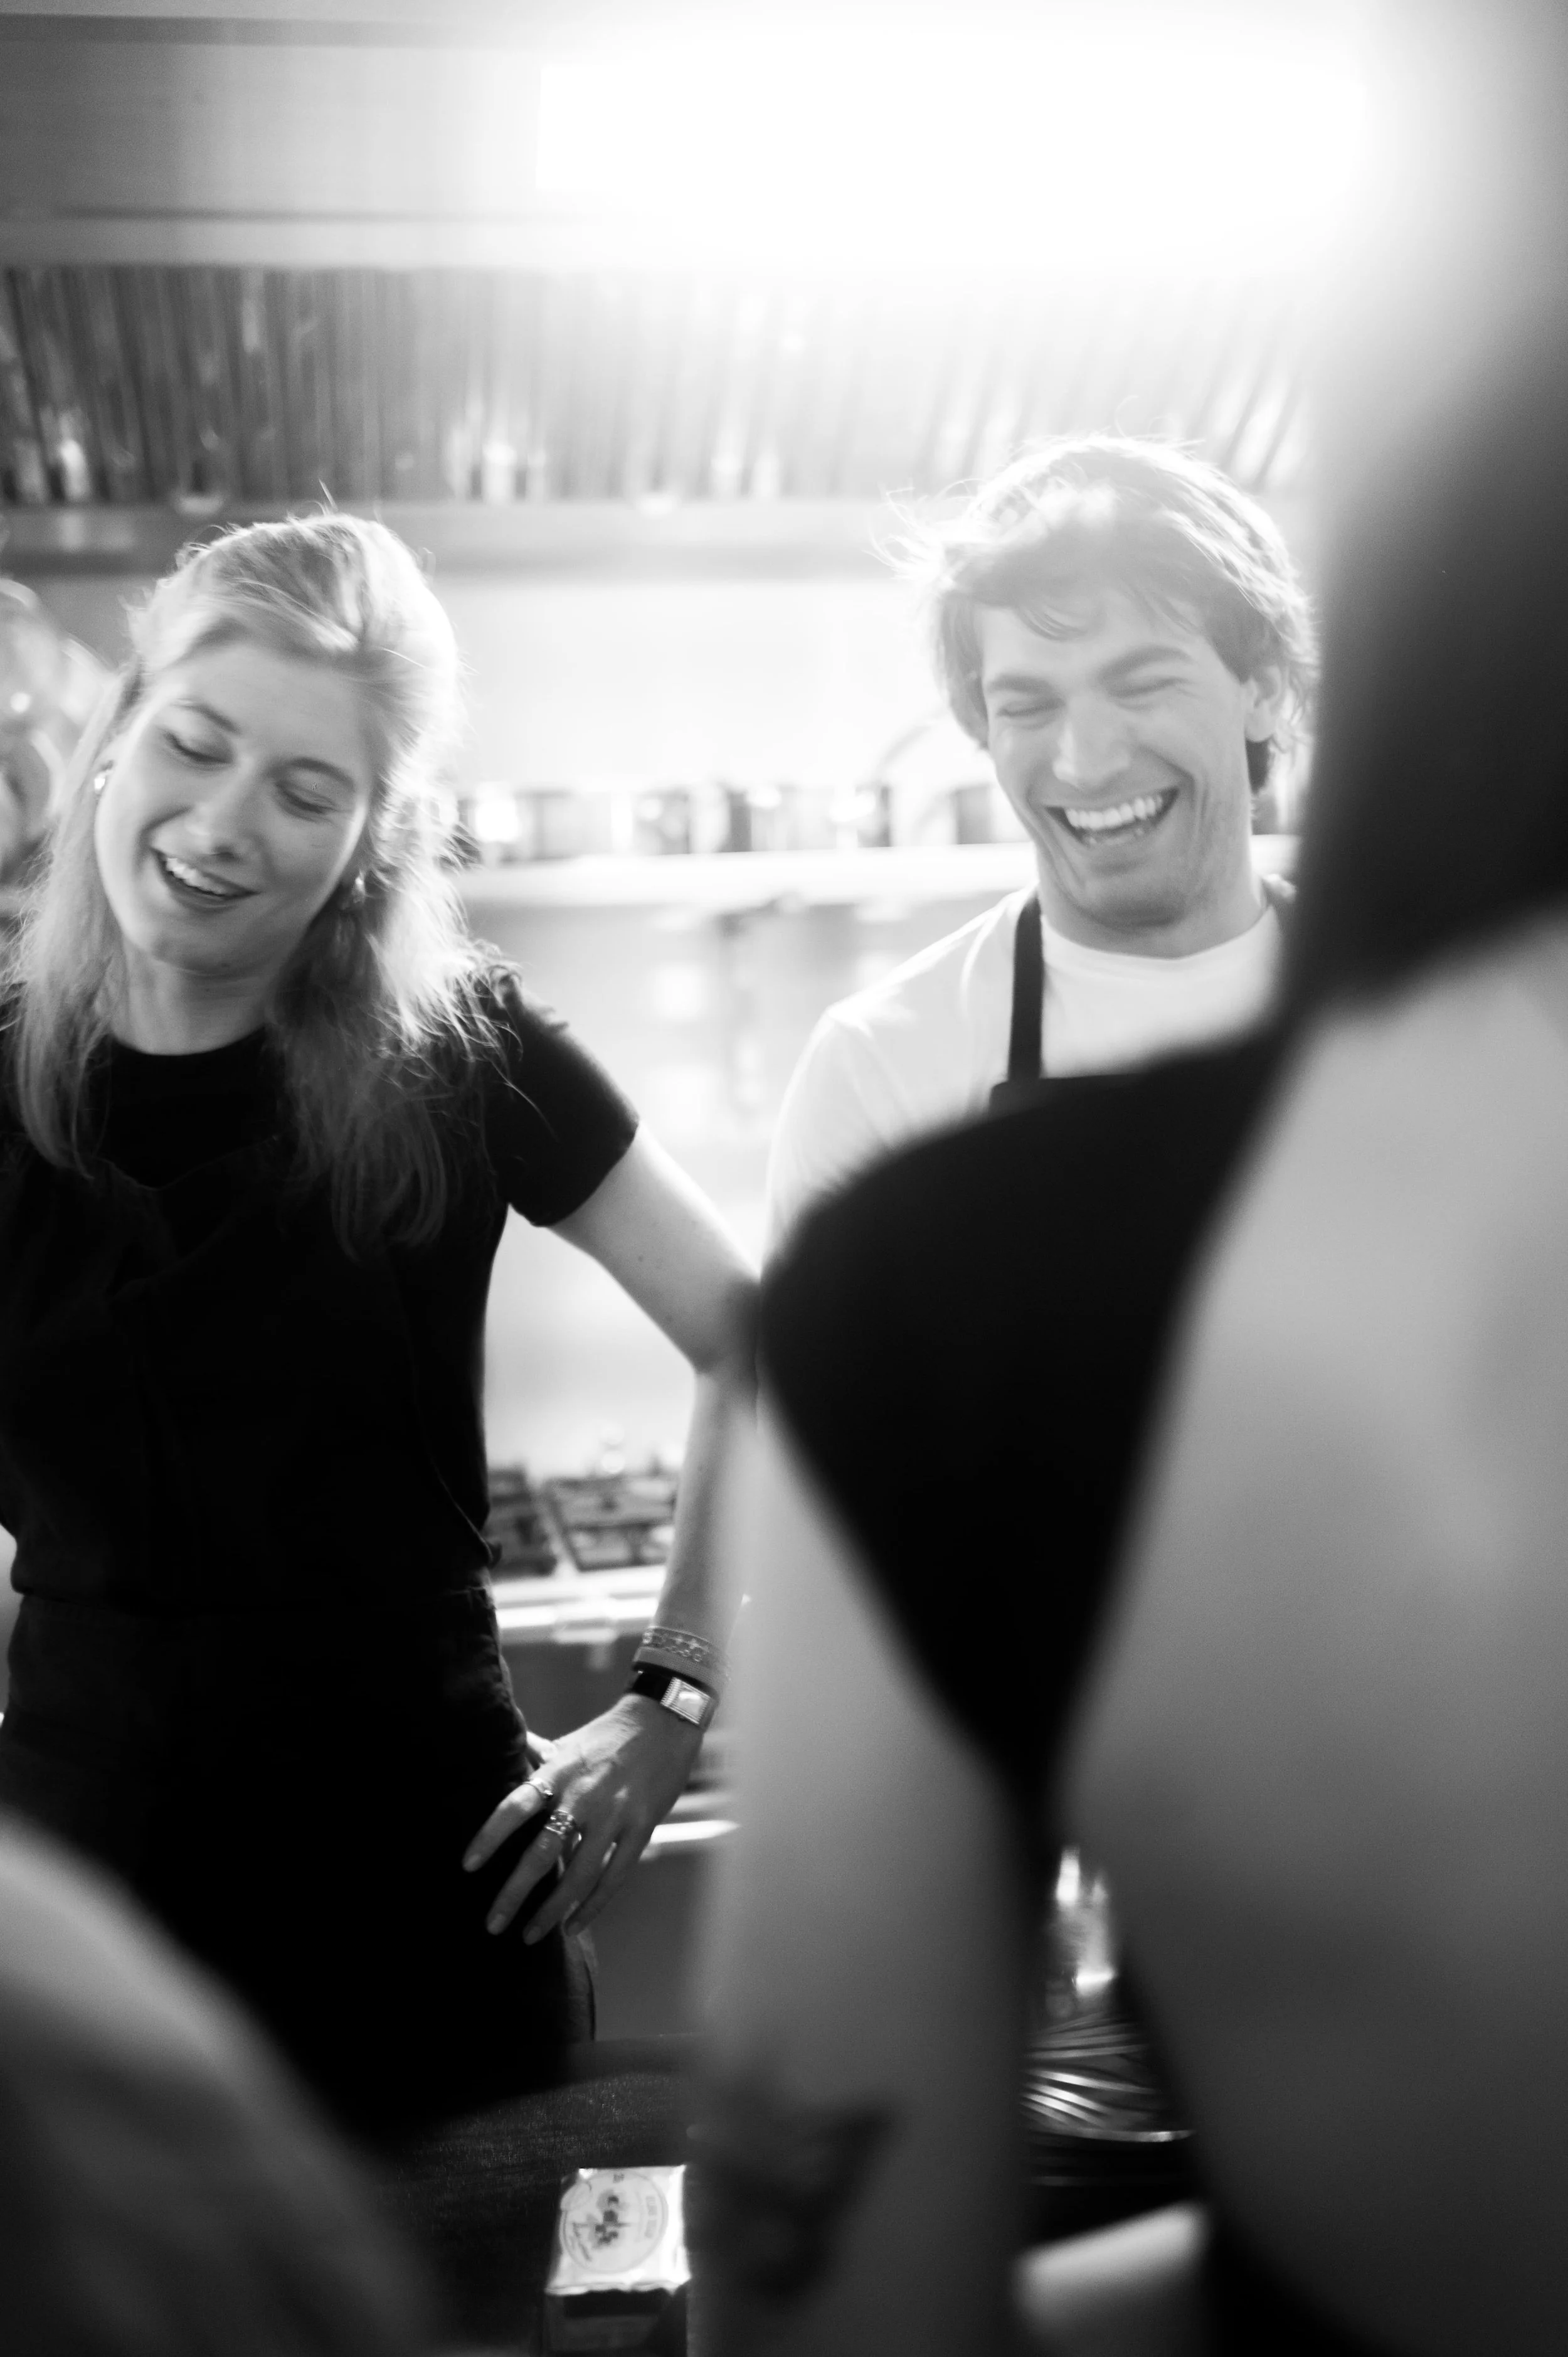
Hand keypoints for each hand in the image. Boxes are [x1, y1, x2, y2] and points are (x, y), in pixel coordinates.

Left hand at [463, 1695, 702, 1942]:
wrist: (666, 1722)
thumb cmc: (609, 1734)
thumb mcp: (568, 1742)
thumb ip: (536, 1755)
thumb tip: (503, 1750)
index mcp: (560, 1771)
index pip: (516, 1805)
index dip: (491, 1836)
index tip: (468, 1866)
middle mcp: (584, 1796)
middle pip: (543, 1851)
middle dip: (515, 1892)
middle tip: (492, 1923)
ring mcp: (615, 1816)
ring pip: (579, 1874)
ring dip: (551, 1911)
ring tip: (528, 1935)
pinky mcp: (641, 1830)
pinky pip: (614, 1877)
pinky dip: (592, 1906)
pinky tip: (572, 1926)